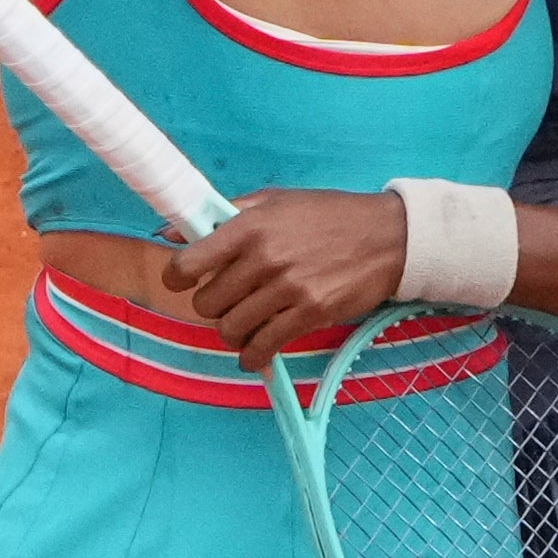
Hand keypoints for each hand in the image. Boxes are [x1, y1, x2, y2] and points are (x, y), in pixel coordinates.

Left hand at [161, 189, 407, 370]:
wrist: (386, 237)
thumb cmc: (328, 215)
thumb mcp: (275, 201)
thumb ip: (224, 215)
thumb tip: (171, 233)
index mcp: (250, 227)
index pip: (189, 263)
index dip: (177, 277)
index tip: (182, 282)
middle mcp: (264, 258)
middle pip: (208, 303)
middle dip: (213, 305)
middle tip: (230, 298)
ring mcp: (287, 289)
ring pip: (231, 329)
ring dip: (233, 331)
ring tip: (246, 322)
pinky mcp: (309, 315)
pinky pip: (263, 348)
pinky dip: (254, 356)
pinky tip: (257, 351)